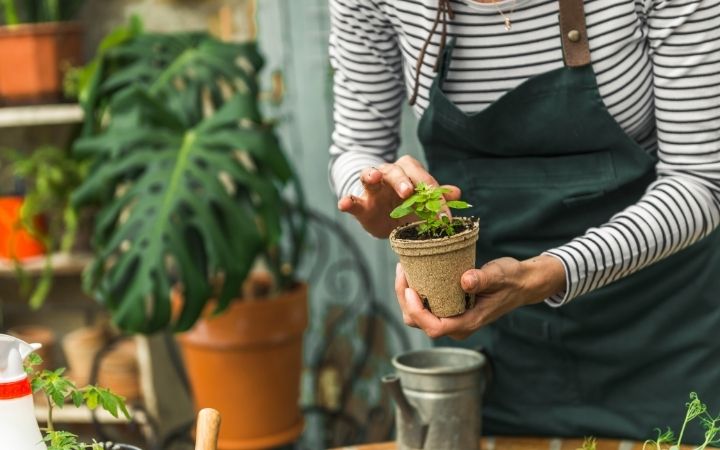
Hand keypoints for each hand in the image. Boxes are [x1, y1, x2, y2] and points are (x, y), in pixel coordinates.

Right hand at [337, 155, 461, 237]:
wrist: (385, 219)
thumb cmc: (407, 206)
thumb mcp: (424, 202)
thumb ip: (437, 197)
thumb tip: (457, 193)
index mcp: (409, 172)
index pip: (423, 179)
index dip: (435, 196)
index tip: (445, 217)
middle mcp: (389, 175)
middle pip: (395, 171)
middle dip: (402, 180)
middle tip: (408, 192)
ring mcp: (372, 189)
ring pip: (369, 176)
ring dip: (371, 176)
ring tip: (373, 177)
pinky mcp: (360, 205)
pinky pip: (352, 199)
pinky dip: (347, 200)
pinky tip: (344, 204)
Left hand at [395, 255, 565, 339]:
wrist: (521, 284)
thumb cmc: (511, 280)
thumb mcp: (499, 275)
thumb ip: (483, 279)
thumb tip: (465, 281)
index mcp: (468, 323)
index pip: (434, 328)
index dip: (417, 312)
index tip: (410, 289)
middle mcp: (456, 326)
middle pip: (418, 323)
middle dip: (404, 299)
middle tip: (402, 270)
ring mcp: (451, 318)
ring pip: (416, 316)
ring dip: (405, 295)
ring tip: (403, 268)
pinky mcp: (447, 309)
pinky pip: (423, 306)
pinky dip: (414, 291)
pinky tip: (412, 272)